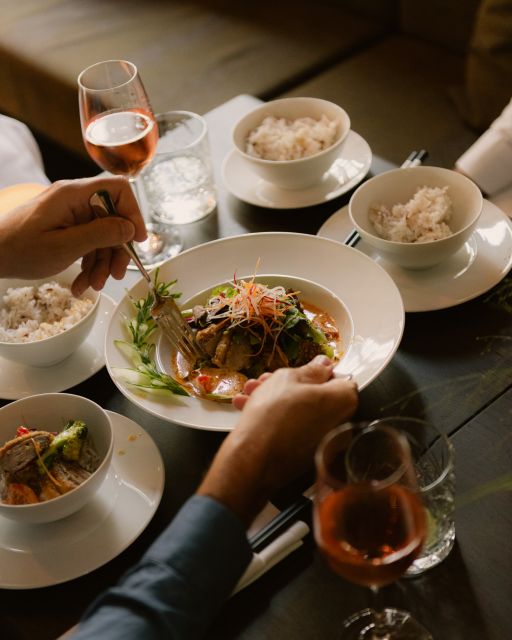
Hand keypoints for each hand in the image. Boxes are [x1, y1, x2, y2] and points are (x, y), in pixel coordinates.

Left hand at [0, 176, 146, 294]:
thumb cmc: (20, 249)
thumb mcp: (64, 246)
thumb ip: (99, 235)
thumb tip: (130, 229)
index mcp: (73, 195)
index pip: (118, 189)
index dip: (133, 213)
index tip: (137, 240)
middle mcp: (75, 200)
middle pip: (113, 219)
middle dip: (116, 250)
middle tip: (116, 275)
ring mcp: (71, 215)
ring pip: (103, 236)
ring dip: (102, 264)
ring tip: (94, 286)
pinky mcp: (67, 228)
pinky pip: (89, 244)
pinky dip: (89, 265)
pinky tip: (82, 284)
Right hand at [198, 356, 358, 524]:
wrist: (253, 459)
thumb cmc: (273, 414)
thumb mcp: (288, 378)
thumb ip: (311, 369)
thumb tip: (324, 365)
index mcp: (344, 400)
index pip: (339, 378)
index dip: (316, 372)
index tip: (298, 371)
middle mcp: (341, 424)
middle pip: (316, 396)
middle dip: (288, 386)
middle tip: (266, 381)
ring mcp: (324, 443)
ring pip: (301, 412)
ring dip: (276, 400)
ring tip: (251, 393)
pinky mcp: (307, 457)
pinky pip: (295, 430)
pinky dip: (278, 419)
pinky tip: (250, 411)